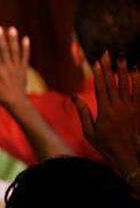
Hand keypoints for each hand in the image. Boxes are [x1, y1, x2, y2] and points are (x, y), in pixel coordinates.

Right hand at [0, 26, 30, 107]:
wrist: (17, 102)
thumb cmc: (0, 96)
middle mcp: (8, 67)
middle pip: (4, 50)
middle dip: (0, 38)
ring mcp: (17, 67)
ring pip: (15, 51)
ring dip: (13, 39)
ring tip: (11, 29)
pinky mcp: (24, 69)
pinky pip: (25, 56)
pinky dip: (26, 48)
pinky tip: (25, 38)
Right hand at [75, 56, 139, 176]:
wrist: (127, 153)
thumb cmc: (105, 144)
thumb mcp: (88, 131)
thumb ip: (83, 113)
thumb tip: (74, 97)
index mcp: (105, 111)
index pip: (101, 88)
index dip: (98, 74)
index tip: (96, 62)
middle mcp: (119, 107)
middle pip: (113, 83)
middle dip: (109, 67)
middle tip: (107, 54)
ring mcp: (130, 108)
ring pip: (127, 85)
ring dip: (124, 71)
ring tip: (122, 59)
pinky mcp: (138, 110)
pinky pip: (139, 93)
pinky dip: (138, 81)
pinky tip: (136, 72)